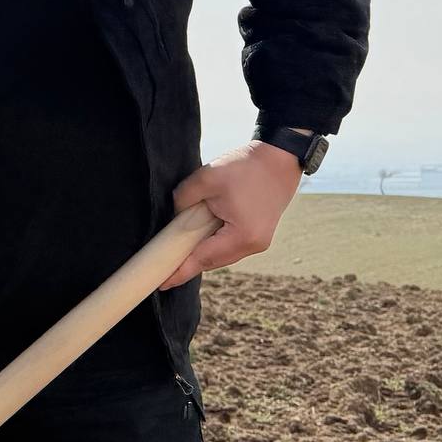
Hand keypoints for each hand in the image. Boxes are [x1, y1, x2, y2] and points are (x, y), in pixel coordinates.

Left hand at [160, 141, 303, 289]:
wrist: (280, 158)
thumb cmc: (247, 166)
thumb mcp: (207, 178)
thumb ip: (183, 199)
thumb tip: (173, 216)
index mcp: (242, 236)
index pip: (203, 259)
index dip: (180, 272)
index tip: (161, 283)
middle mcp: (253, 245)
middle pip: (212, 262)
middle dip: (188, 266)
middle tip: (162, 271)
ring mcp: (259, 242)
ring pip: (221, 256)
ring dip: (200, 255)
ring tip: (176, 256)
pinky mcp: (258, 234)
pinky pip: (229, 247)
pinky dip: (213, 246)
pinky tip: (197, 242)